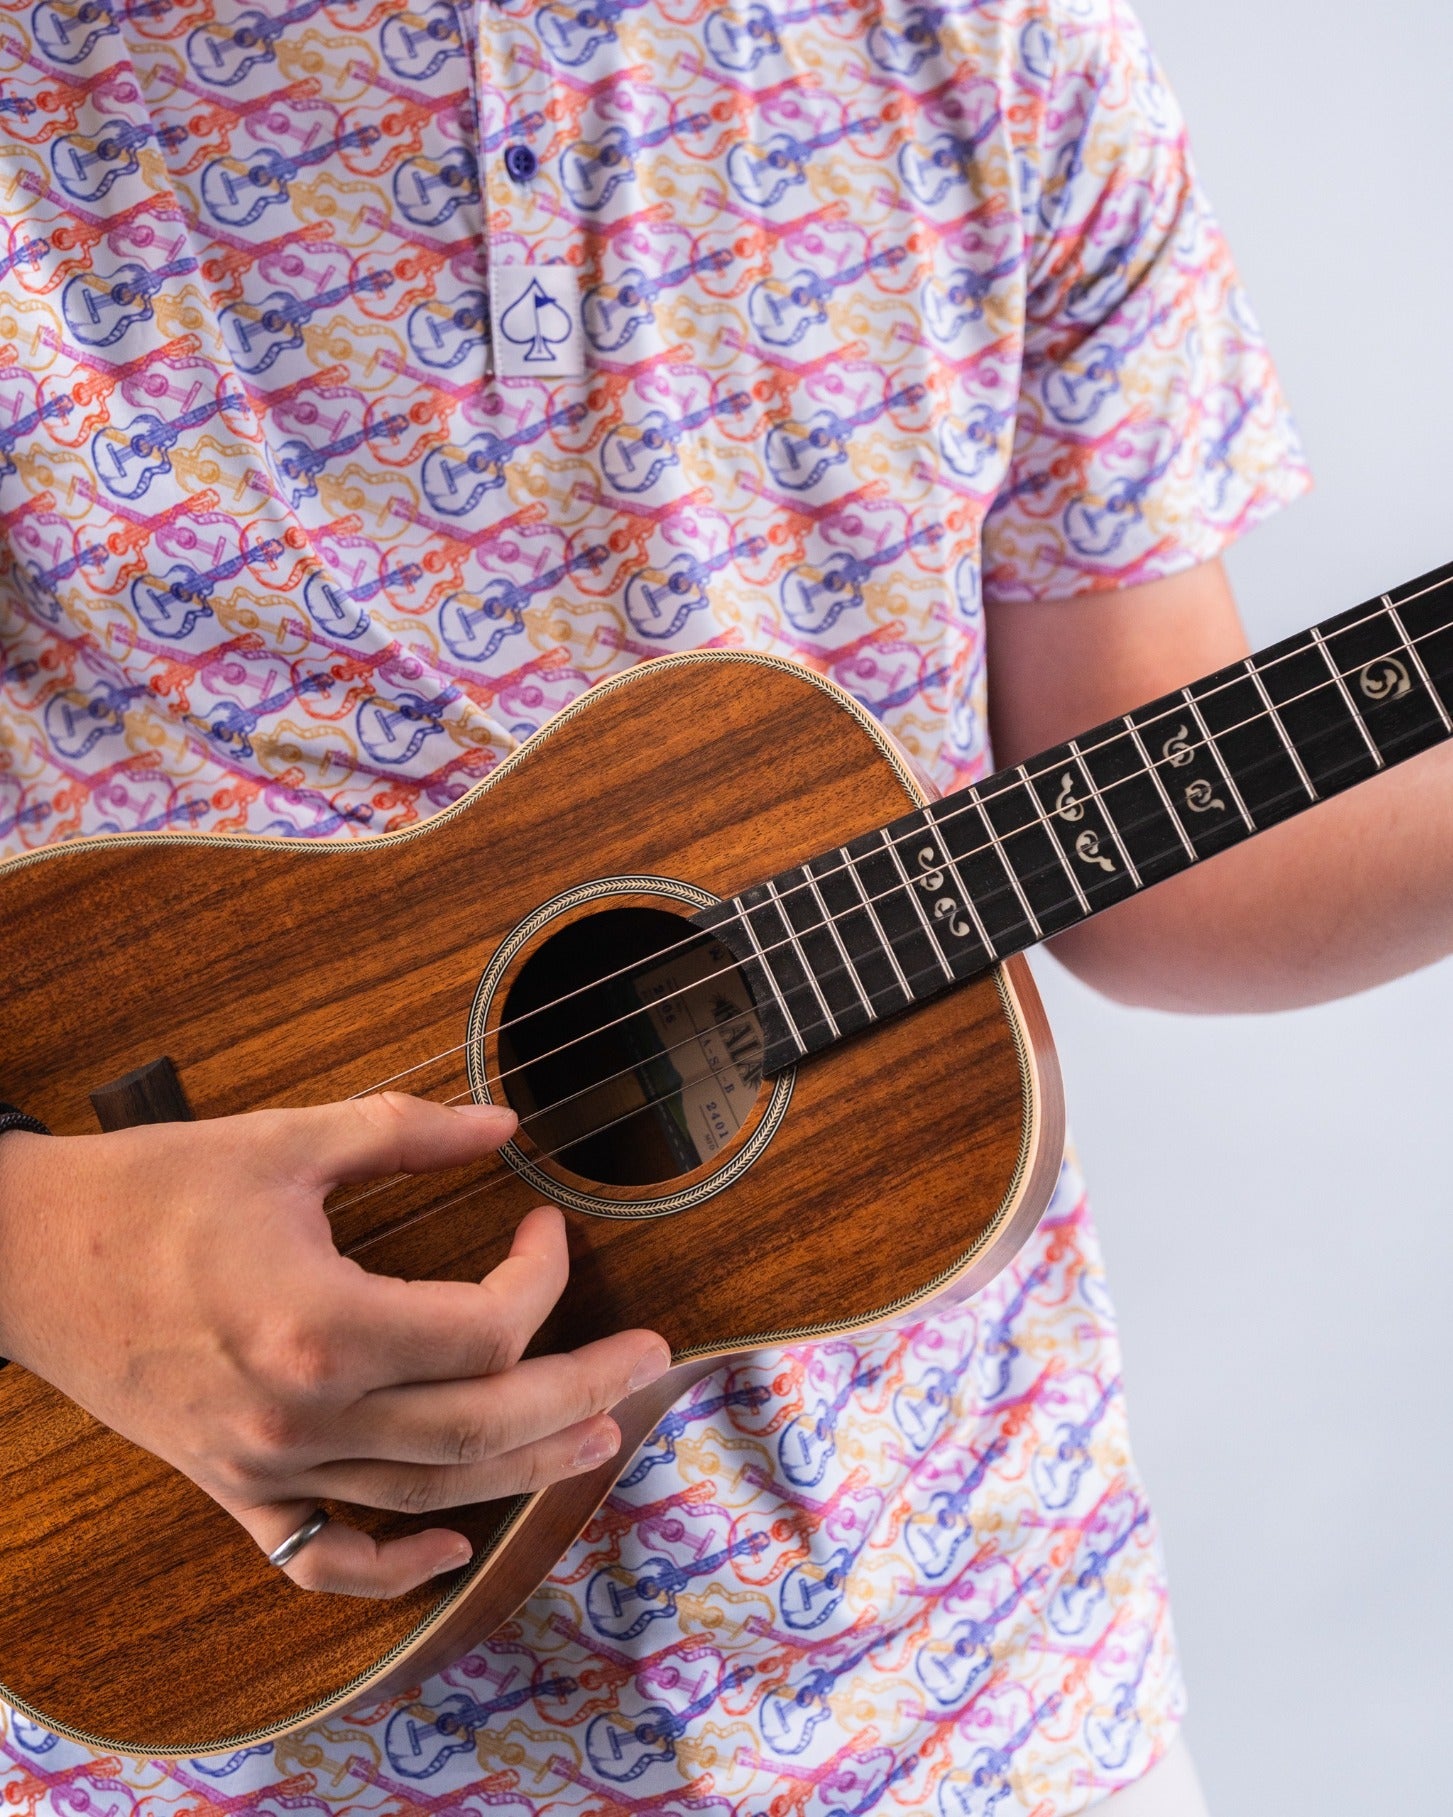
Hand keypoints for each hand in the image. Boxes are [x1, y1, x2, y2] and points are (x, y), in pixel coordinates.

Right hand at [0, 1094, 669, 1596]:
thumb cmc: (150, 1189)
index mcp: (322, 1323)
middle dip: (584, 1391)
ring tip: (600, 1441)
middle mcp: (303, 1414)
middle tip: (650, 1358)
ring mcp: (265, 1466)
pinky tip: (451, 1551)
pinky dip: (392, 1568)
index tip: (547, 1224)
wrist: (21, 1254)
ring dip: (526, 1472)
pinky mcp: (232, 1486)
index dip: (543, 1274)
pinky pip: (322, 1556)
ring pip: (426, 1496)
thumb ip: (407, 1132)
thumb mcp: (285, 1143)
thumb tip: (505, 1126)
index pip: (487, 1328)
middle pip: (483, 1429)